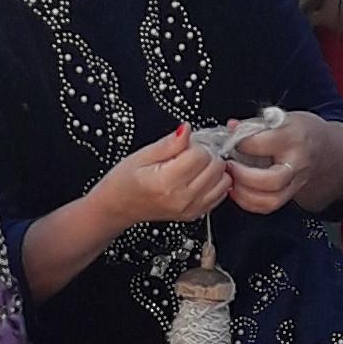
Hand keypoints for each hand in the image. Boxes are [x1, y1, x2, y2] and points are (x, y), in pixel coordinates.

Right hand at [98, 127, 231, 230]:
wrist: (119, 206)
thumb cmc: (125, 182)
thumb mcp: (142, 155)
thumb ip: (169, 143)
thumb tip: (186, 129)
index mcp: (167, 182)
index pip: (200, 154)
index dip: (194, 144)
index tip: (183, 145)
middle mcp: (182, 198)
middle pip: (215, 166)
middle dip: (206, 154)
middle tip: (189, 153)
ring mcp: (191, 208)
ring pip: (223, 180)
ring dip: (214, 168)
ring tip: (195, 166)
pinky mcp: (196, 213)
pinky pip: (221, 194)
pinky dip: (216, 182)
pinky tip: (200, 177)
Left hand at [222, 112, 342, 216]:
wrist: (327, 149)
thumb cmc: (301, 131)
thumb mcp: (281, 118)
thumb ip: (254, 124)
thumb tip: (231, 128)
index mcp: (292, 137)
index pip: (260, 144)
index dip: (239, 143)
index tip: (231, 141)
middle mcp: (296, 163)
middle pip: (271, 180)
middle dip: (243, 176)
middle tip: (230, 166)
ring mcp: (296, 182)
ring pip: (270, 199)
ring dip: (244, 194)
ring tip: (233, 181)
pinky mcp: (291, 194)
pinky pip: (269, 206)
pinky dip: (250, 203)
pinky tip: (240, 192)